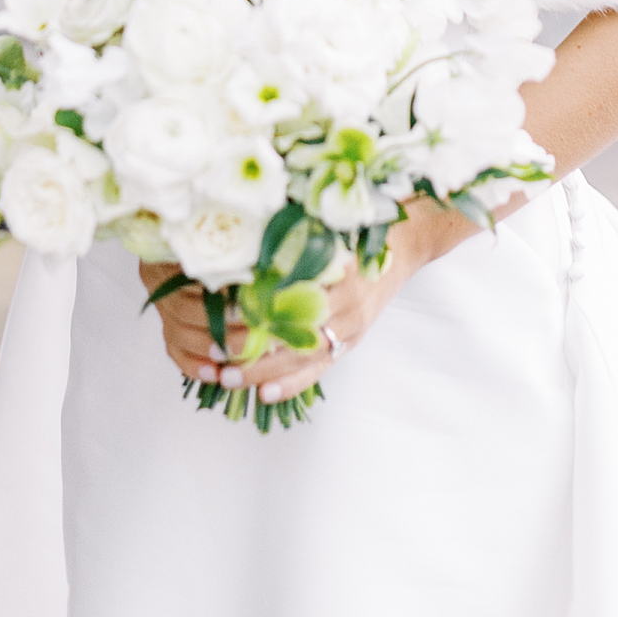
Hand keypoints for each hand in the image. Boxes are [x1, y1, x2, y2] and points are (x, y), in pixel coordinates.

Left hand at [140, 200, 479, 403]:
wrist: (405, 245)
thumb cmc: (358, 228)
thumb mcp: (328, 224)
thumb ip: (292, 238)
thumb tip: (239, 244)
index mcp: (333, 266)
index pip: (284, 295)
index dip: (249, 308)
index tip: (215, 314)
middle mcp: (344, 300)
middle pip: (288, 332)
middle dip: (248, 347)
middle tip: (212, 354)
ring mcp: (351, 325)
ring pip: (301, 357)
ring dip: (262, 371)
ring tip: (227, 378)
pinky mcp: (352, 340)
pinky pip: (321, 368)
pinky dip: (292, 383)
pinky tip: (265, 392)